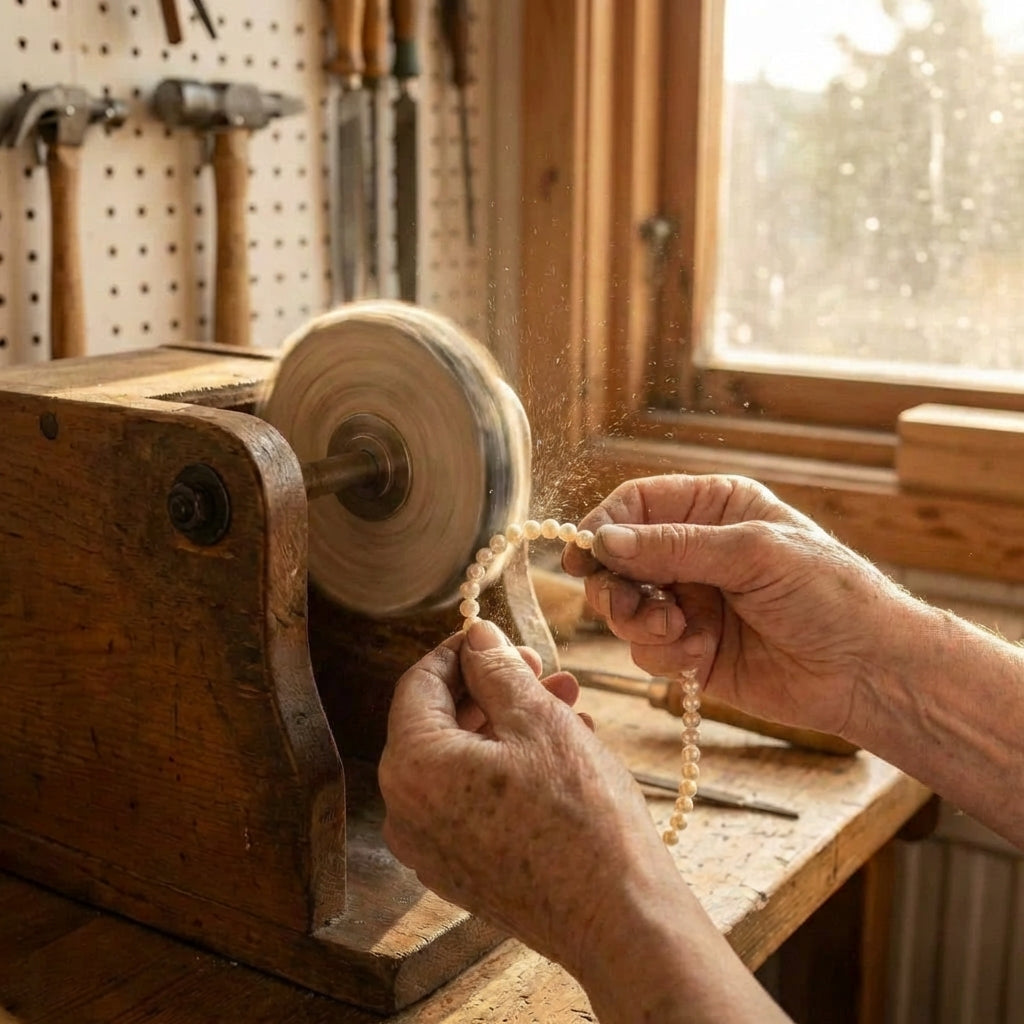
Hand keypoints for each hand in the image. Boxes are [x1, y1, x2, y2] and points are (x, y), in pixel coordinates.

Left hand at [378, 620, 677, 977]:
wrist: (618, 919)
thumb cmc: (581, 817)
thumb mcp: (539, 720)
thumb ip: (497, 669)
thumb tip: (476, 636)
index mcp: (413, 767)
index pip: (418, 683)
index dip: (460, 650)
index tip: (497, 636)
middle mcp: (406, 811)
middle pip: (439, 721)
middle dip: (493, 688)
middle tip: (543, 669)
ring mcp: (430, 848)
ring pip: (460, 759)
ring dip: (509, 725)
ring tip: (568, 705)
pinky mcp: (459, 870)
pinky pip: (470, 798)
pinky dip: (506, 767)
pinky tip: (560, 751)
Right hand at [562, 474, 911, 738]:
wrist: (868, 672)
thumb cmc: (829, 595)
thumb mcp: (753, 553)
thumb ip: (674, 547)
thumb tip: (604, 541)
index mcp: (714, 509)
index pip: (637, 504)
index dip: (604, 526)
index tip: (583, 555)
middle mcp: (695, 552)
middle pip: (619, 558)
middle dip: (617, 584)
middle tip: (628, 604)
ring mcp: (691, 602)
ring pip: (625, 606)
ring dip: (638, 620)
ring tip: (676, 631)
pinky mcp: (691, 649)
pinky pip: (645, 648)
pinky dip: (662, 652)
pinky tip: (699, 655)